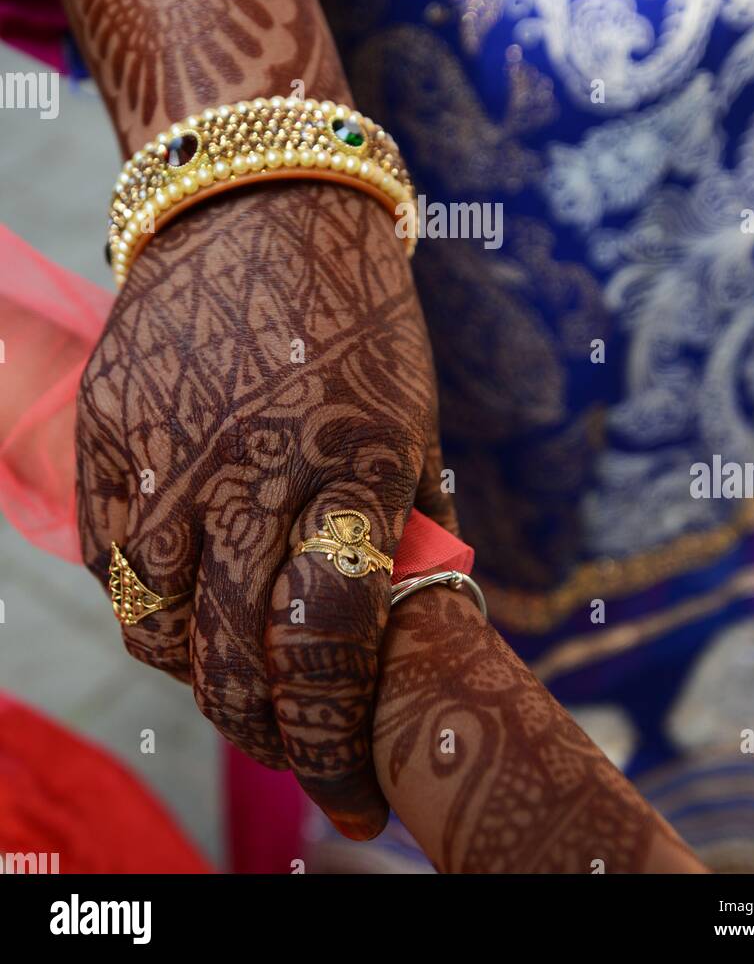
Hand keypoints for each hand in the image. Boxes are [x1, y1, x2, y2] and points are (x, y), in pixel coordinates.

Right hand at [76, 179, 454, 839]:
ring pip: (159, 626)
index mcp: (346, 467)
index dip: (343, 738)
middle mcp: (247, 471)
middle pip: (237, 659)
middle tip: (301, 752)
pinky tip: (189, 609)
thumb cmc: (357, 314)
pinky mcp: (106, 434)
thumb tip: (404, 629)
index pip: (331, 645)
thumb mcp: (409, 419)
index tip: (359, 788)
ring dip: (203, 678)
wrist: (261, 202)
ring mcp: (163, 454)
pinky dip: (151, 605)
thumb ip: (399, 527)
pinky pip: (114, 559)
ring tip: (242, 685)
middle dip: (273, 733)